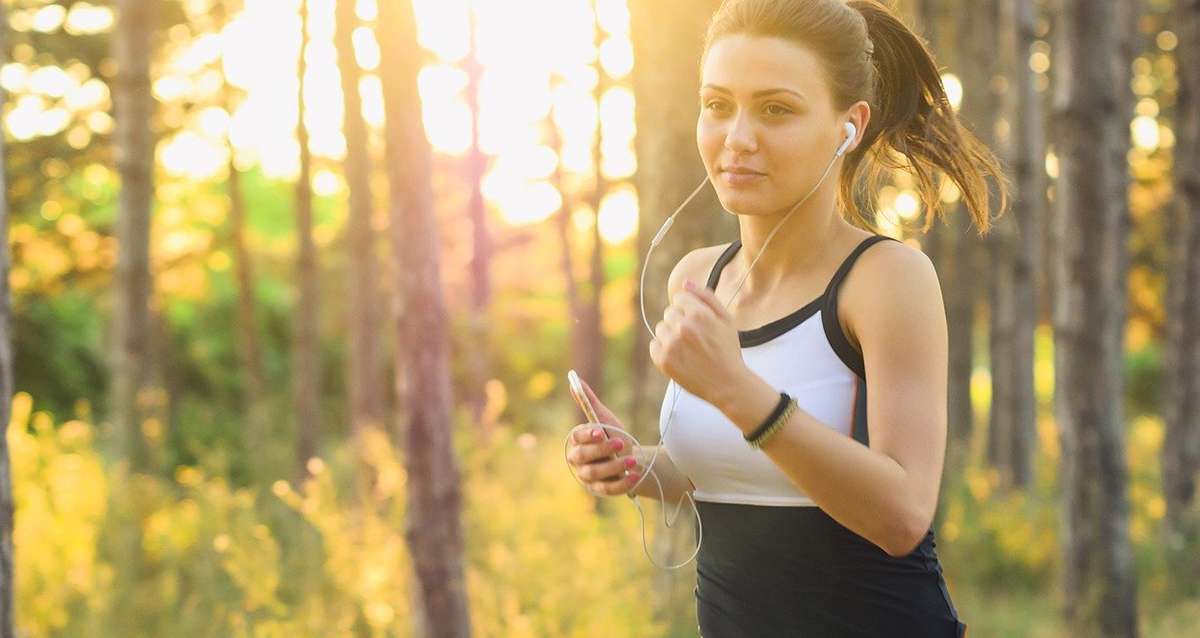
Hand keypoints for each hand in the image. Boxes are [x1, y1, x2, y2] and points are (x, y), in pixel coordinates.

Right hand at [565, 377, 640, 495]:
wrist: (631, 459)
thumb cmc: (614, 436)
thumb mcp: (604, 419)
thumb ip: (589, 402)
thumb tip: (574, 379)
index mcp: (577, 442)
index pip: (576, 438)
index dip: (587, 435)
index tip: (600, 431)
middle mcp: (579, 461)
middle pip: (582, 457)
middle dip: (601, 450)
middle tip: (621, 443)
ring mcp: (589, 478)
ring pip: (596, 473)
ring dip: (614, 466)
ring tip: (632, 460)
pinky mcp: (601, 490)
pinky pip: (609, 489)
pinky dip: (622, 483)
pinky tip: (635, 475)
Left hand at [649, 279, 748, 406]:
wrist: (727, 384)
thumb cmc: (727, 350)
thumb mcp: (726, 319)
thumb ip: (706, 297)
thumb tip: (685, 282)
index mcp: (698, 313)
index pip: (679, 298)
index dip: (689, 309)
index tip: (698, 323)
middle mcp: (682, 327)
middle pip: (669, 313)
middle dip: (680, 322)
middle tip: (695, 339)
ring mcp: (671, 344)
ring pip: (661, 328)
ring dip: (671, 335)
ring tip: (688, 349)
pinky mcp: (663, 360)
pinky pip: (654, 345)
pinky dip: (663, 350)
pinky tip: (680, 357)